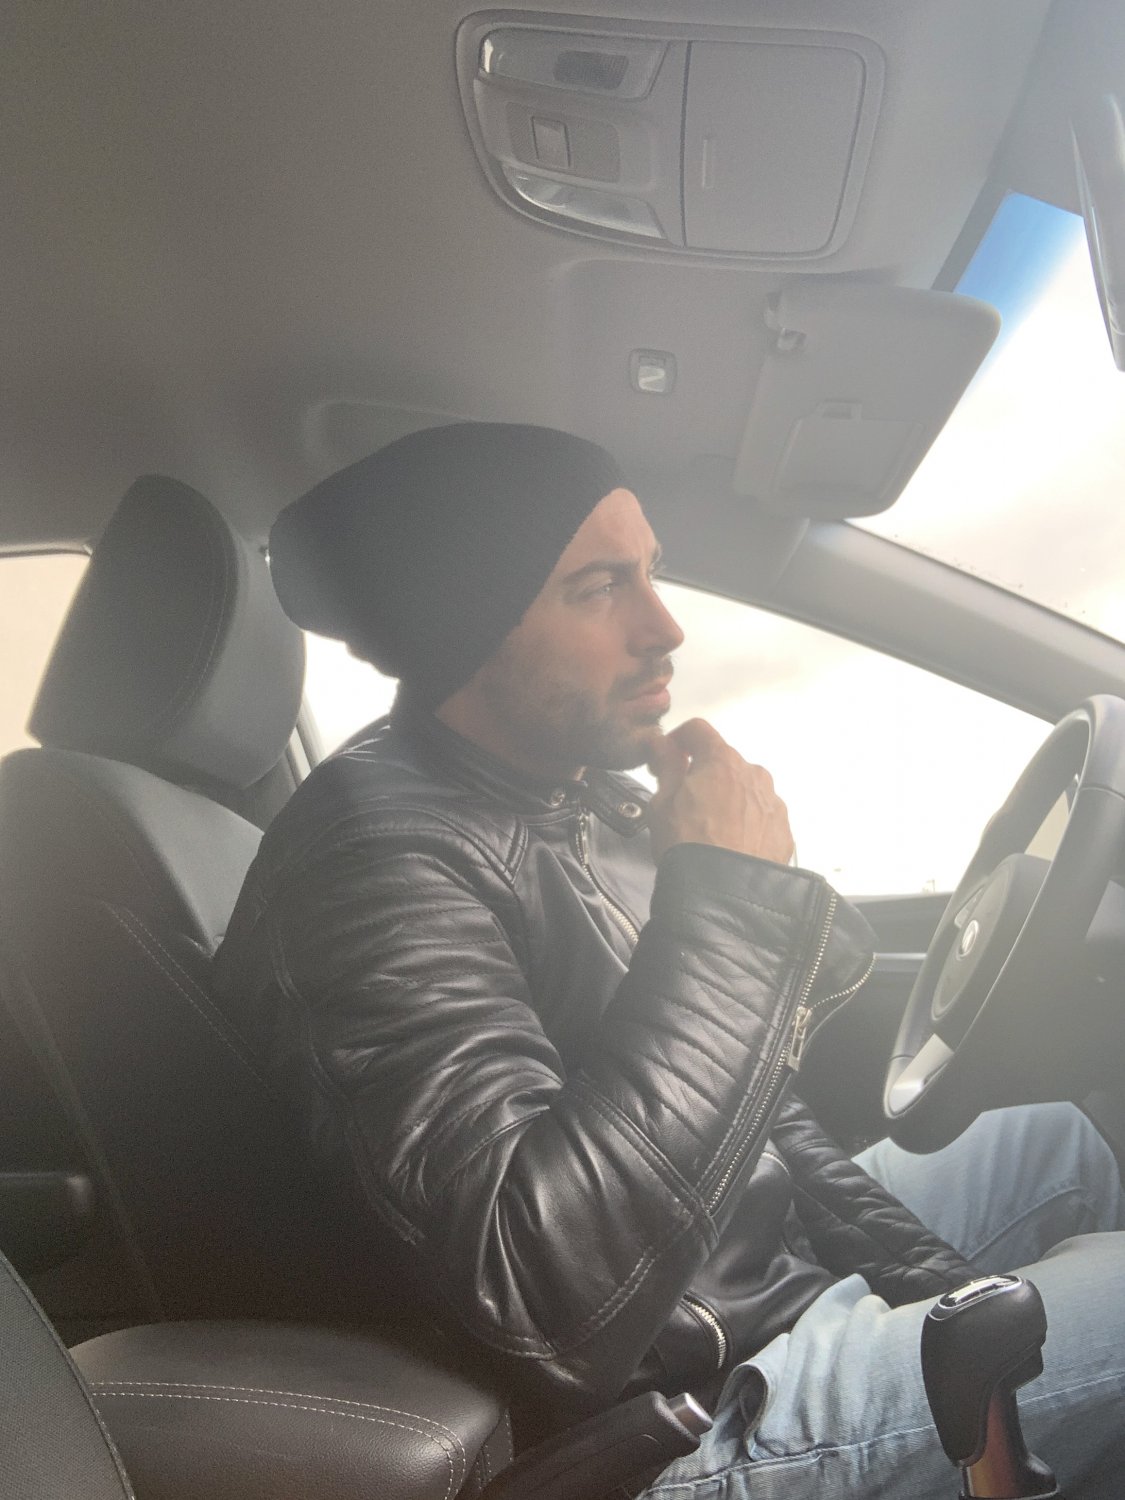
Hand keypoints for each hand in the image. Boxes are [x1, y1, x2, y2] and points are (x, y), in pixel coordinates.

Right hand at [647, 719, 794, 864]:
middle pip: (725, 762)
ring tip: (712, 830)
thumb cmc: (686, 844)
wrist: (723, 895)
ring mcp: (774, 803)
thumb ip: (666, 764)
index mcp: (722, 760)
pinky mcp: (784, 832)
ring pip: (746, 790)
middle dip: (705, 774)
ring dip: (729, 799)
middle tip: (686, 803)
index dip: (678, 739)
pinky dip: (748, 824)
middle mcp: (754, 774)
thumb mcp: (662, 803)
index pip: (699, 730)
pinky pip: (762, 817)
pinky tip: (732, 846)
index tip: (667, 757)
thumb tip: (662, 742)